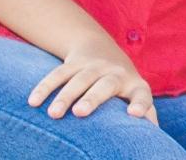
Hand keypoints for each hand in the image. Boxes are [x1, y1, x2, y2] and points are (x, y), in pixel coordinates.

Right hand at [27, 34, 156, 123]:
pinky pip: (58, 73)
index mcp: (135, 85)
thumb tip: (153, 137)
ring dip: (65, 96)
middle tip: (80, 112)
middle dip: (93, 98)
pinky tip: (33, 102)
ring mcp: (94, 66)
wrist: (100, 47)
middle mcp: (116, 73)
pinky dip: (45, 87)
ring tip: (53, 114)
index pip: (142, 95)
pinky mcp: (74, 62)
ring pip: (79, 79)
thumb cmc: (121, 84)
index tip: (134, 114)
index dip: (140, 103)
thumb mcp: (135, 94)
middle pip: (105, 84)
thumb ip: (146, 112)